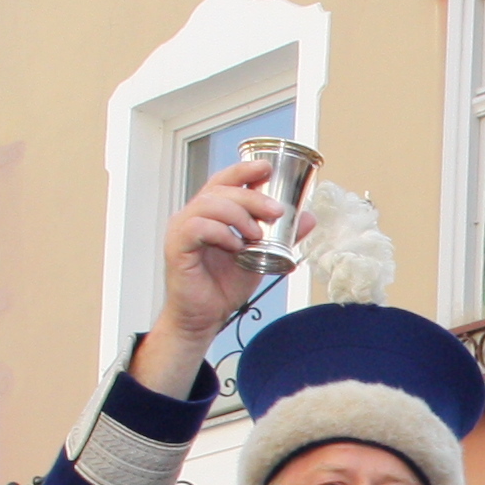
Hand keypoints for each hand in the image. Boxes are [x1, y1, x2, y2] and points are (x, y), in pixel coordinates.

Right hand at [156, 153, 286, 343]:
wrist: (204, 317)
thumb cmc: (223, 286)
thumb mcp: (261, 257)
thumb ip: (282, 237)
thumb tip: (308, 218)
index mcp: (210, 212)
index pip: (224, 180)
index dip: (244, 170)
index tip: (266, 167)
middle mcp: (193, 215)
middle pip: (221, 189)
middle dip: (252, 197)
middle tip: (275, 212)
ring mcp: (182, 229)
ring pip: (209, 204)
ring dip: (239, 215)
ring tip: (256, 235)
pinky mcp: (176, 246)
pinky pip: (197, 227)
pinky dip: (221, 233)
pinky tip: (235, 247)